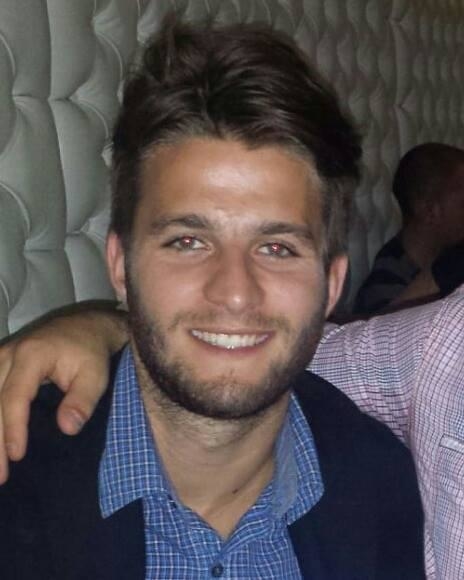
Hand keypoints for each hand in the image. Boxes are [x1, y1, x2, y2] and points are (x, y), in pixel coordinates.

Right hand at [0, 302, 127, 482]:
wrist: (86, 326)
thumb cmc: (91, 352)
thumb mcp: (96, 375)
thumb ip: (82, 401)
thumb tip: (67, 429)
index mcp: (32, 355)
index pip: (14, 397)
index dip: (13, 429)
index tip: (16, 457)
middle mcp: (8, 354)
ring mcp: (0, 357)